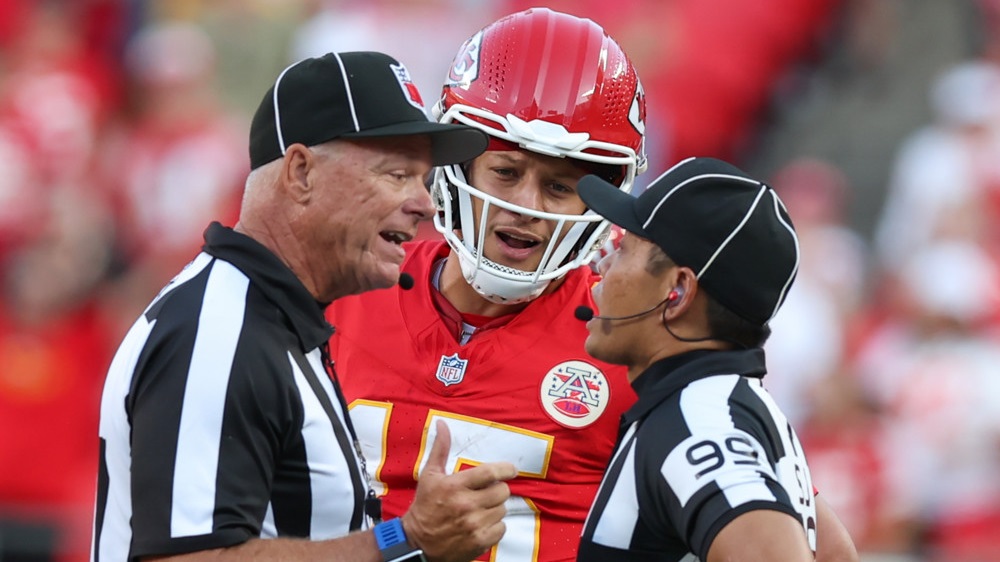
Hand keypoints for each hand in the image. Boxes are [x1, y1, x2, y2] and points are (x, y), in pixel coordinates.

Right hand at [401, 420, 515, 561]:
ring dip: (495, 508)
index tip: (511, 470)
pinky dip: (495, 526)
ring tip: (480, 510)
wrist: (417, 542)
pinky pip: (501, 528)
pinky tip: (481, 524)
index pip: (491, 473)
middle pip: (502, 491)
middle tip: (486, 493)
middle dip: (497, 490)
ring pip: (502, 510)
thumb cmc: (425, 506)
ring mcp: (474, 525)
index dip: (506, 469)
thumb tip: (442, 423)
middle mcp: (466, 505)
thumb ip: (441, 449)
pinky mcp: (479, 542)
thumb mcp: (429, 475)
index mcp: (455, 486)